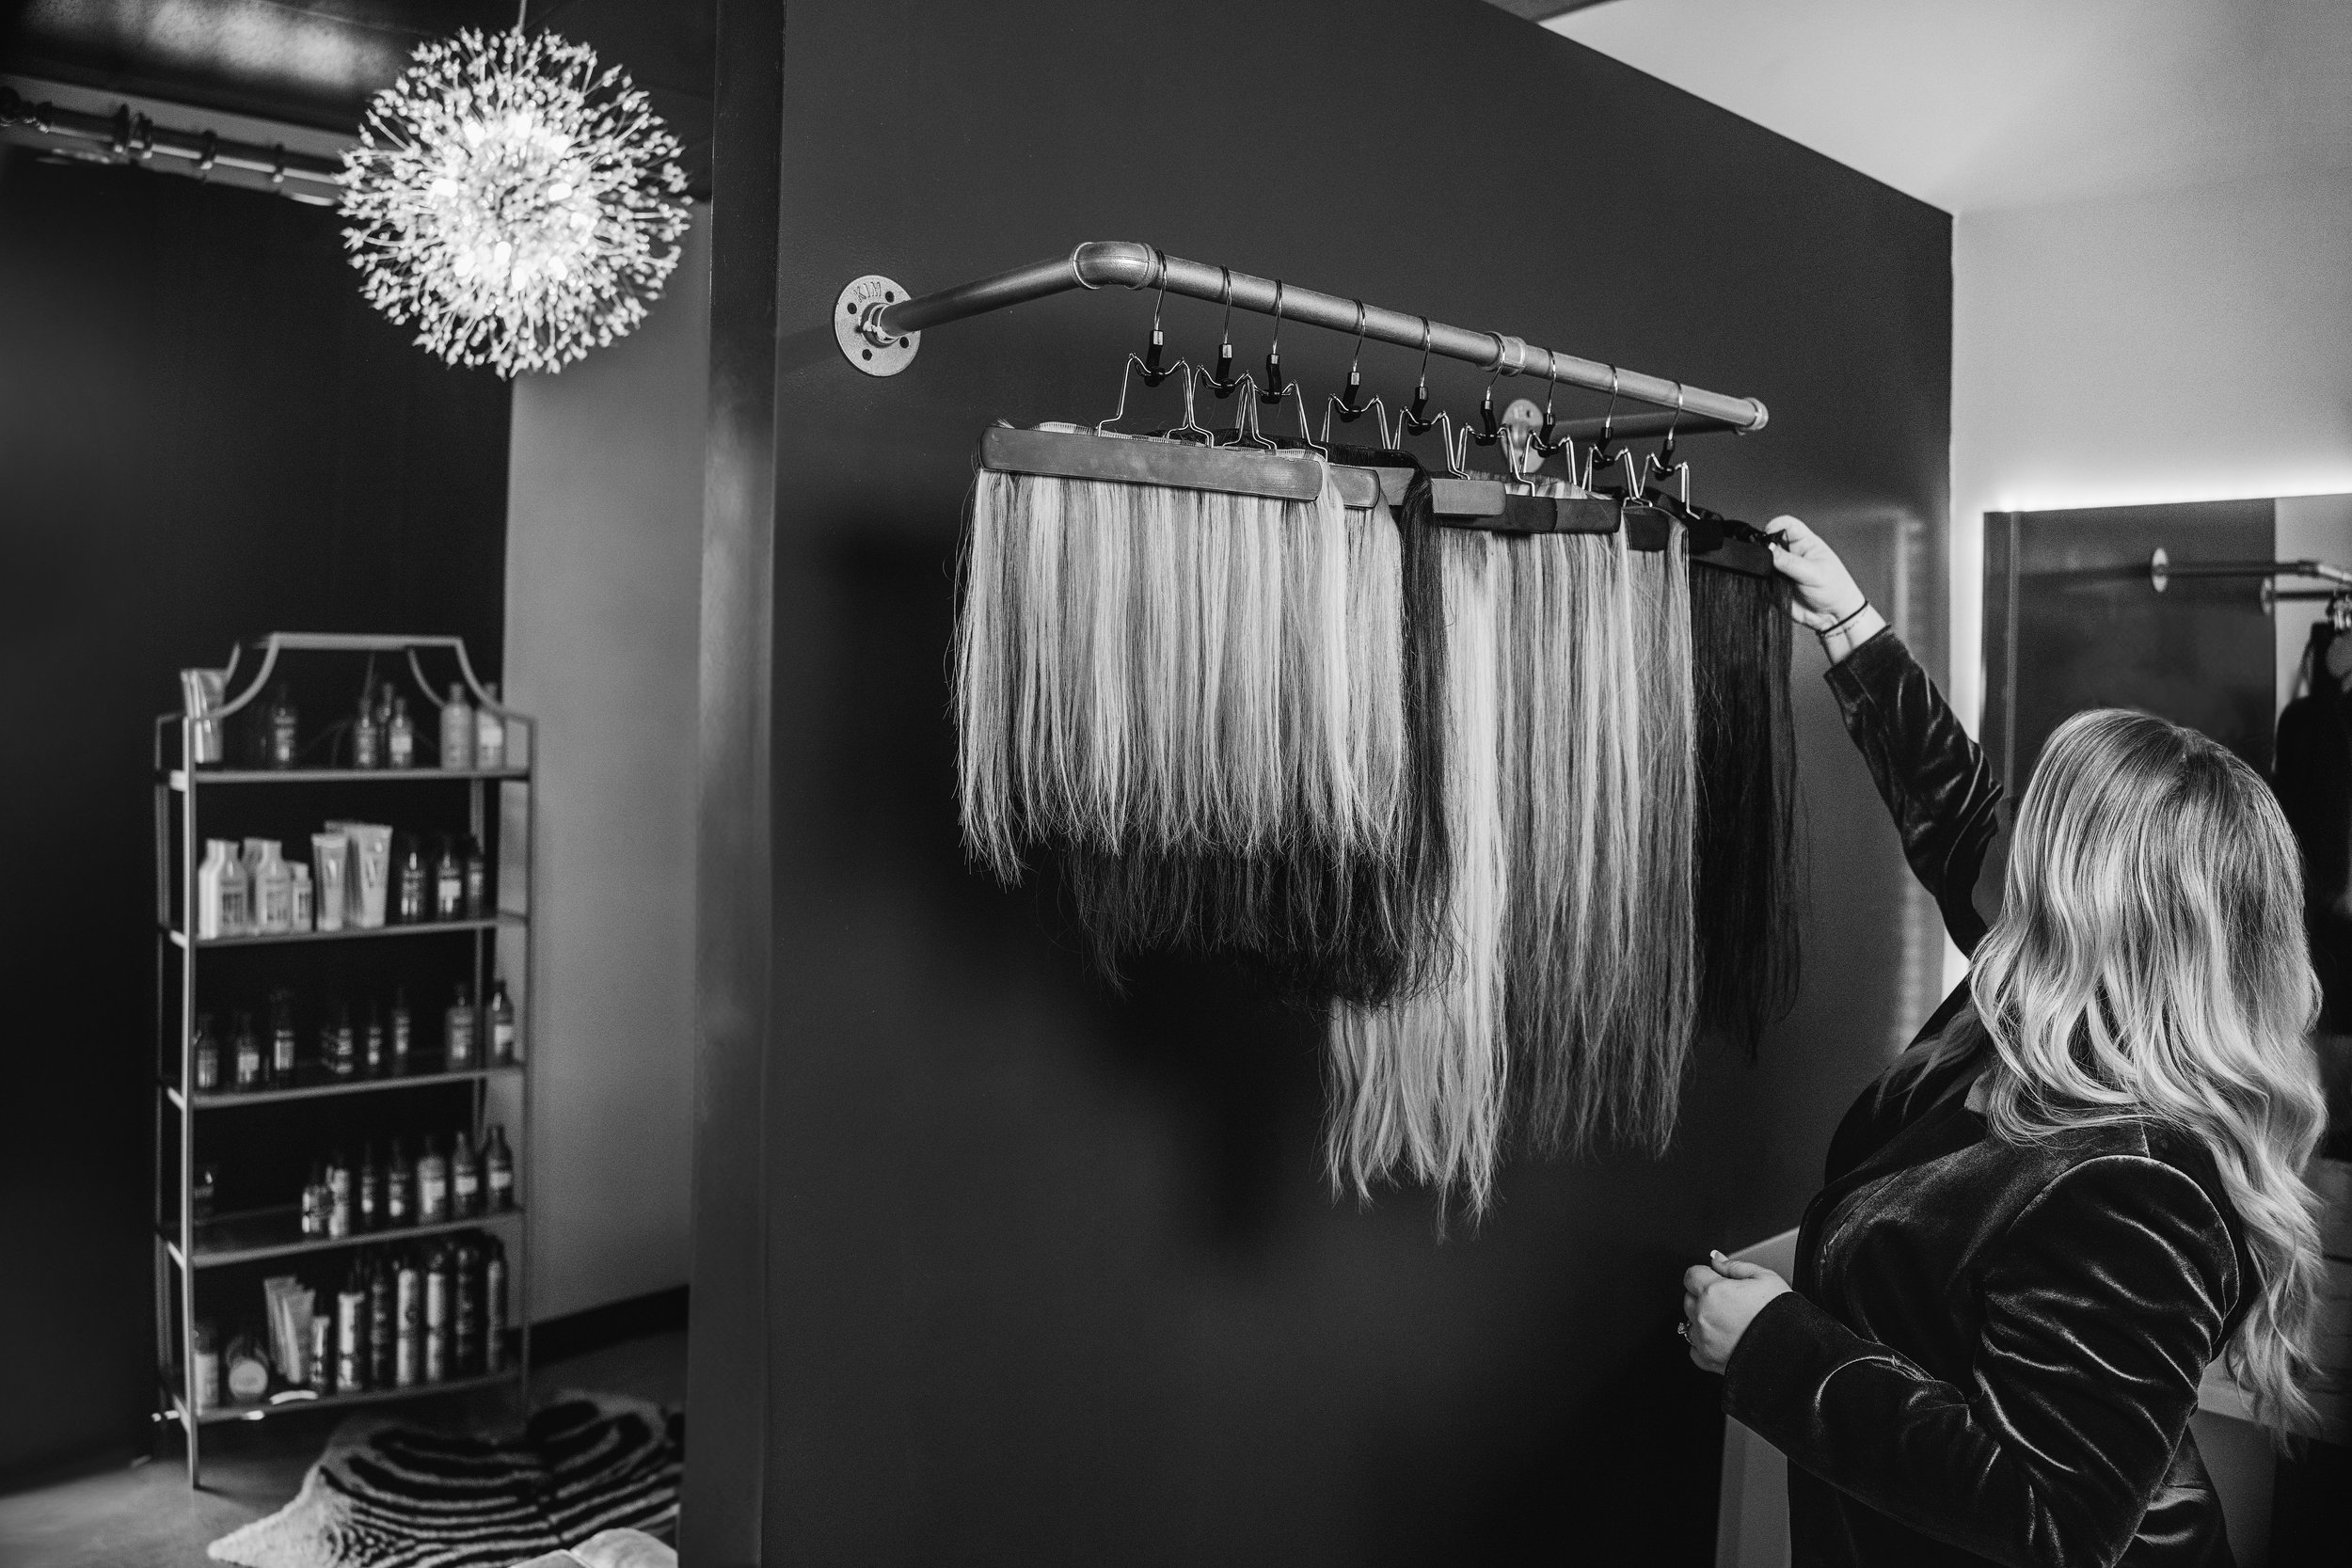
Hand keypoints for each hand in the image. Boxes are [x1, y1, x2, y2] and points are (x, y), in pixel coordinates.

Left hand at [1682, 1250, 1791, 1374]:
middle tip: (1729, 1303)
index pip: (1691, 1275)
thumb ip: (1734, 1266)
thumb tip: (1716, 1259)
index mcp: (1714, 1292)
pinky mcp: (1708, 1360)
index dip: (1705, 1275)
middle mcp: (1703, 1316)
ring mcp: (1704, 1340)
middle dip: (1704, 1296)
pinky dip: (1705, 1343)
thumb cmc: (1782, 1316)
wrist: (1794, 1352)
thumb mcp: (1765, 1278)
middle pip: (1689, 1298)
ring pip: (1690, 1323)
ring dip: (1704, 1320)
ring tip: (1730, 1323)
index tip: (1717, 1280)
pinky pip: (1695, 1348)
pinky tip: (1725, 1340)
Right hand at [1765, 516, 1865, 630]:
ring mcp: (1783, 570)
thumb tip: (1768, 549)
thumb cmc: (1835, 590)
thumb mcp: (1814, 573)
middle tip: (1768, 560)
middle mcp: (1792, 554)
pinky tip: (1769, 587)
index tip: (1767, 536)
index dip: (1775, 525)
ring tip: (1772, 577)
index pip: (1787, 524)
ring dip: (1763, 568)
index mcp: (1805, 543)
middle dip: (1765, 548)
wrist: (1833, 616)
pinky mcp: (1776, 585)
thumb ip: (1789, 562)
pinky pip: (1761, 581)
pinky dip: (1760, 583)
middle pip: (1770, 541)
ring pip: (1763, 562)